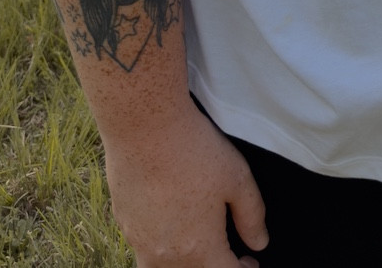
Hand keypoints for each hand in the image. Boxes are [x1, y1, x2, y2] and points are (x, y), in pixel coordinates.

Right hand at [103, 106, 267, 266]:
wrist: (144, 127)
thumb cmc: (194, 150)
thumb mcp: (237, 178)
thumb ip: (252, 216)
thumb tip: (259, 242)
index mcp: (199, 248)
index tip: (249, 259)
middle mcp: (166, 254)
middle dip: (212, 265)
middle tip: (225, 249)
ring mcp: (140, 241)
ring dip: (184, 260)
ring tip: (195, 240)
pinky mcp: (123, 223)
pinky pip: (143, 248)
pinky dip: (159, 245)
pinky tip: (167, 220)